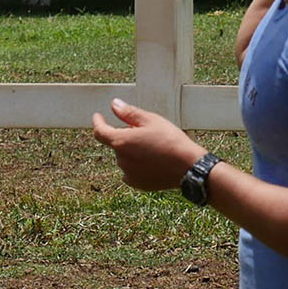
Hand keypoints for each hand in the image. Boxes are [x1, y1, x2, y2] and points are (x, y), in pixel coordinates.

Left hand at [91, 97, 207, 192]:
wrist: (188, 167)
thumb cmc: (171, 140)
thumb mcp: (151, 120)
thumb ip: (129, 113)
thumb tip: (114, 105)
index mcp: (120, 142)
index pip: (100, 131)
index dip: (98, 122)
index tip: (98, 117)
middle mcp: (120, 159)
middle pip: (117, 143)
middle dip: (127, 136)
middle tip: (148, 133)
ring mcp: (128, 173)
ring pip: (125, 157)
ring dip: (133, 150)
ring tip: (156, 147)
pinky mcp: (137, 183)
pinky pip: (131, 171)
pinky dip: (138, 164)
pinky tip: (154, 161)